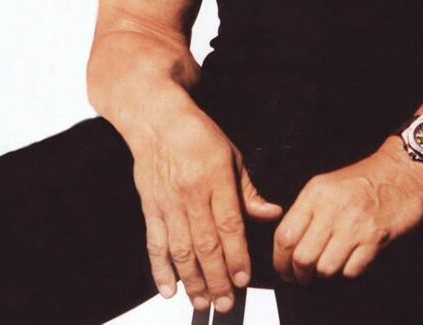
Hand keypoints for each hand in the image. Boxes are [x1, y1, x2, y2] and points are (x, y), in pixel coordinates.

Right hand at [128, 99, 282, 312]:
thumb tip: (272, 213)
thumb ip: (249, 190)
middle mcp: (191, 193)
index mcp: (216, 178)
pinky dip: (160, 269)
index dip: (237, 255)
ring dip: (192, 280)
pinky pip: (155, 243)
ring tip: (202, 302)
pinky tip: (169, 288)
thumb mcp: (232, 155)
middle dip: (217, 278)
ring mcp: (168, 202)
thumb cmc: (197, 135)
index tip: (244, 278)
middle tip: (226, 302)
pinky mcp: (150, 207)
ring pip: (181, 249)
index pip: (229, 225)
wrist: (157, 120)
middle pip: (205, 244)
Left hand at [272, 135, 422, 283]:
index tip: (284, 269)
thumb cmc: (362, 180)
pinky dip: (349, 271)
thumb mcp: (326, 185)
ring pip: (325, 268)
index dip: (280, 260)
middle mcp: (331, 208)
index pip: (285, 235)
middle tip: (303, 277)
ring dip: (325, 273)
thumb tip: (287, 244)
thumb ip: (306, 211)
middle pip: (302, 257)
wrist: (400, 172)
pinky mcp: (374, 238)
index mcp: (315, 193)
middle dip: (300, 274)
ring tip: (329, 266)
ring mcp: (354, 224)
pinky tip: (351, 259)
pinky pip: (351, 270)